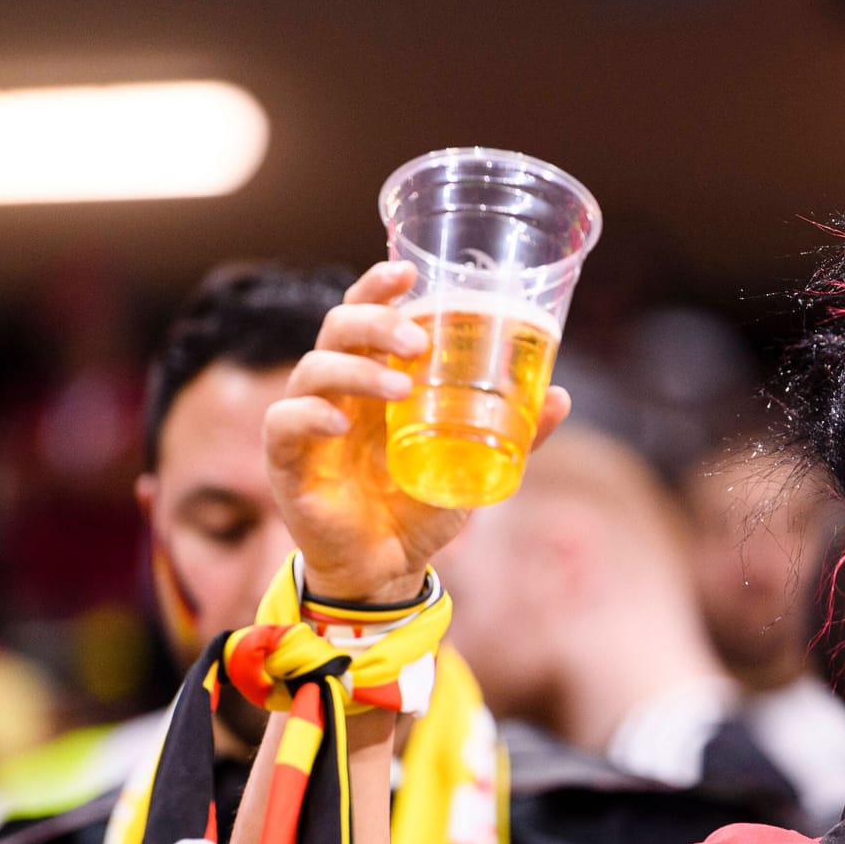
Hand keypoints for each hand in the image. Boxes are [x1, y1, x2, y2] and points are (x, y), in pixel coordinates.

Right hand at [268, 261, 570, 602]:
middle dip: (375, 322)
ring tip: (399, 385)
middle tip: (419, 342)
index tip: (408, 273)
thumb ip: (514, 432)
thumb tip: (560, 396)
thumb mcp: (472, 465)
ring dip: (356, 368)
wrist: (387, 570)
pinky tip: (339, 423)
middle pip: (337, 329)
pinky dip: (309, 415)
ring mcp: (309, 425)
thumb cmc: (419, 507)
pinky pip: (285, 424)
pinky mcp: (288, 464)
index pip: (366, 316)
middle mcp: (338, 394)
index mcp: (375, 382)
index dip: (378, 288)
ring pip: (312, 369)